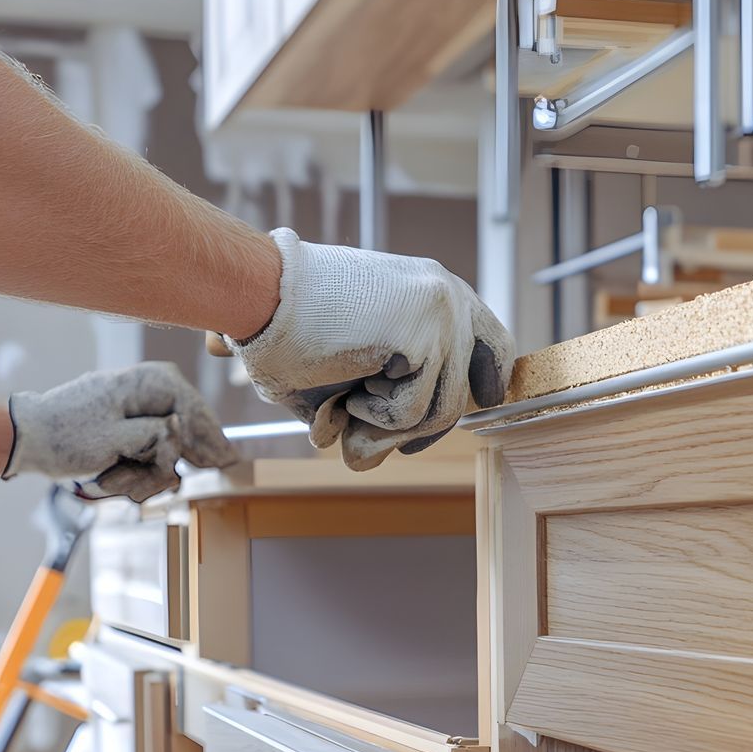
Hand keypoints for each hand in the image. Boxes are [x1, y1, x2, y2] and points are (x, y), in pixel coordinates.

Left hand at [3, 362, 235, 502]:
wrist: (25, 438)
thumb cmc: (66, 437)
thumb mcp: (116, 440)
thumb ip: (157, 436)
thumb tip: (184, 434)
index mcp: (143, 383)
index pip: (191, 407)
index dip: (206, 437)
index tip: (221, 462)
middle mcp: (142, 388)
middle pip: (181, 425)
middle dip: (172, 458)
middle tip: (179, 480)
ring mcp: (131, 405)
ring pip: (163, 441)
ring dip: (147, 470)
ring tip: (122, 486)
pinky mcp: (122, 422)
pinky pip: (145, 446)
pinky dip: (136, 468)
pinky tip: (120, 482)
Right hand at [225, 229, 514, 470]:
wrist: (260, 292)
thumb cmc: (290, 328)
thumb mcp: (348, 372)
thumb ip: (373, 407)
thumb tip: (367, 460)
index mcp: (435, 292)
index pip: (492, 340)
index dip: (488, 377)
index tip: (486, 400)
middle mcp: (448, 297)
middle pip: (464, 390)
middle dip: (419, 429)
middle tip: (369, 438)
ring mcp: (441, 315)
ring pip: (439, 411)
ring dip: (385, 424)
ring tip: (348, 402)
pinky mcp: (424, 337)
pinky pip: (413, 412)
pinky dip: (374, 417)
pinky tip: (349, 392)